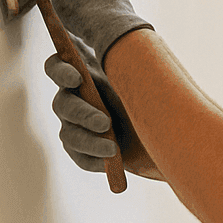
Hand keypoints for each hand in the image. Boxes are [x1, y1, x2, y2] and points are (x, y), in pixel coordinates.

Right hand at [45, 34, 164, 181]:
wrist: (166, 126)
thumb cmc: (152, 92)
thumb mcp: (143, 77)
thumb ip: (132, 67)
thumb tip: (130, 59)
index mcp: (84, 72)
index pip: (56, 67)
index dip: (61, 72)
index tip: (77, 78)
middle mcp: (74, 96)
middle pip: (62, 104)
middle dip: (83, 114)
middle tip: (105, 123)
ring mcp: (75, 124)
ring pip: (68, 134)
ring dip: (89, 141)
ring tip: (113, 148)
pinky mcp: (82, 148)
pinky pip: (79, 156)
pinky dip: (93, 160)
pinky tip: (110, 163)